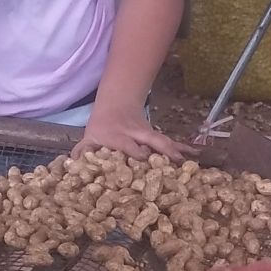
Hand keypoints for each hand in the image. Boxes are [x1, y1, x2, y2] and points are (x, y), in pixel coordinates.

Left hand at [76, 109, 190, 161]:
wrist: (116, 105)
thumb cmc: (101, 128)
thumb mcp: (89, 138)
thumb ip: (83, 152)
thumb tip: (73, 165)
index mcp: (117, 136)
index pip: (127, 145)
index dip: (135, 153)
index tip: (142, 163)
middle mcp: (135, 135)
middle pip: (150, 141)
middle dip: (161, 152)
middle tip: (173, 164)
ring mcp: (147, 135)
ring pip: (162, 141)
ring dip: (175, 150)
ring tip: (189, 161)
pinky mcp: (156, 137)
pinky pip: (170, 142)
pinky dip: (183, 148)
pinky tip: (196, 155)